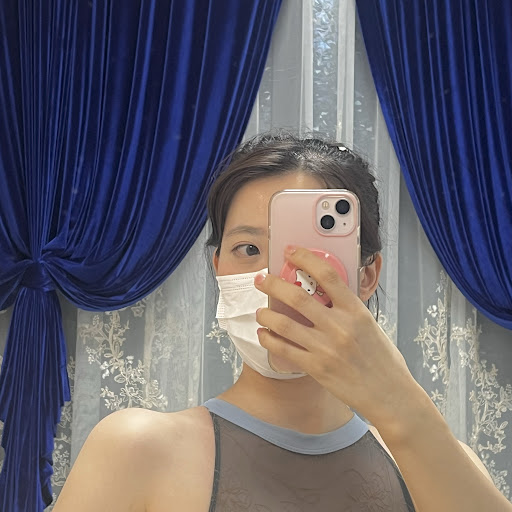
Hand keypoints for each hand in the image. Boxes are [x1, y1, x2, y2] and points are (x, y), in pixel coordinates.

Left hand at [254, 246, 419, 430]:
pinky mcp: (317, 368)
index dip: (305, 258)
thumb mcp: (370, 325)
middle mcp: (340, 327)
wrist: (391, 395)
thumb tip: (322, 292)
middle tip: (261, 279)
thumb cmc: (382, 359)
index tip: (291, 251)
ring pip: (284, 324)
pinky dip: (269, 339)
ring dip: (266, 314)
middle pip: (298, 297)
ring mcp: (326, 348)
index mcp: (356, 311)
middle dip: (273, 284)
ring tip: (260, 310)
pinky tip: (264, 334)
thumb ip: (347, 309)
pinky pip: (284, 350)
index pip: (327, 275)